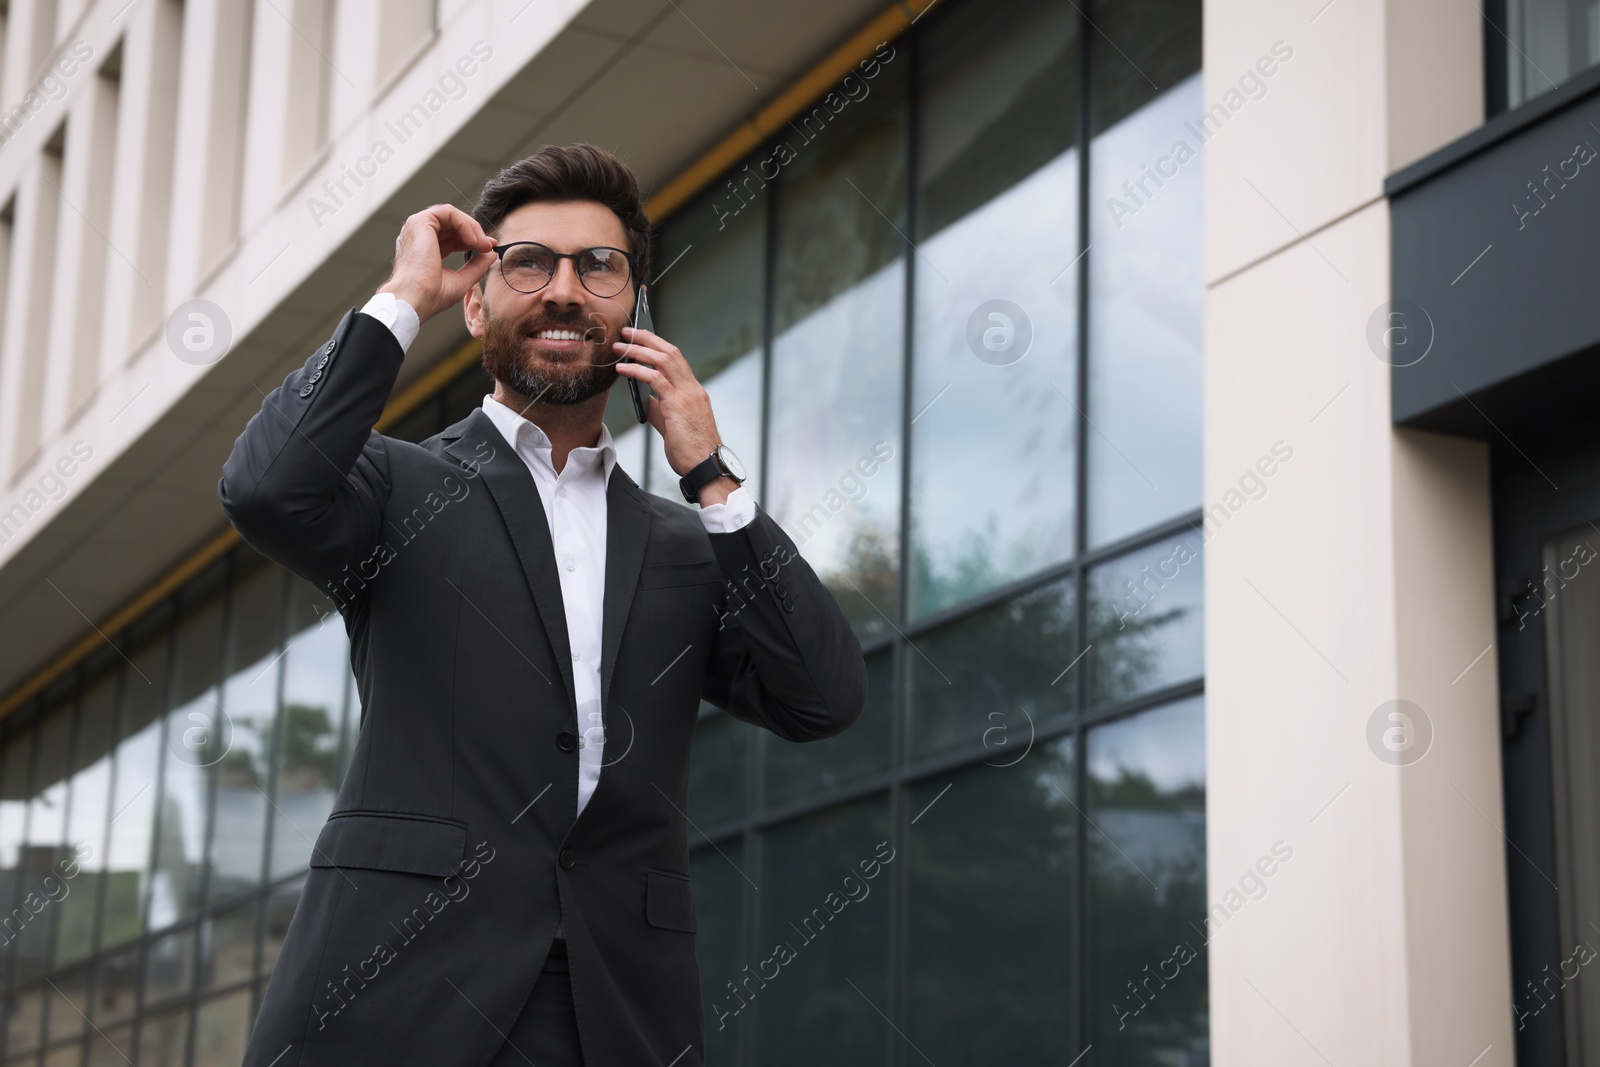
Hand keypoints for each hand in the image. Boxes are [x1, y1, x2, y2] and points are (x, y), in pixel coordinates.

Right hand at [377, 205, 497, 323]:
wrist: (416, 299)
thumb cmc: (432, 295)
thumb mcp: (461, 280)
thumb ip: (476, 266)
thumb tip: (491, 254)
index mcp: (426, 250)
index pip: (453, 237)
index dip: (473, 239)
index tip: (489, 247)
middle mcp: (420, 236)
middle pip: (453, 224)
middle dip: (475, 233)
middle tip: (489, 245)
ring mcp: (418, 227)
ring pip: (452, 215)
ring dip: (472, 228)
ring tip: (483, 244)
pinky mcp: (420, 221)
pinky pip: (449, 212)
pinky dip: (465, 224)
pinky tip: (473, 240)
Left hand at [612, 326, 723, 477]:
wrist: (705, 466)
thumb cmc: (691, 451)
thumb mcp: (673, 424)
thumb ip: (661, 408)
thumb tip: (646, 398)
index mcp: (694, 391)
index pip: (676, 359)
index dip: (658, 345)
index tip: (642, 337)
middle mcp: (693, 388)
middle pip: (671, 352)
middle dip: (648, 338)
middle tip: (628, 331)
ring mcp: (687, 395)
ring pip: (663, 360)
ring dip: (639, 350)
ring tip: (620, 346)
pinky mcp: (678, 405)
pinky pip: (655, 379)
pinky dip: (637, 371)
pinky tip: (622, 369)